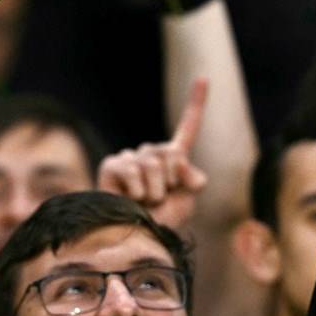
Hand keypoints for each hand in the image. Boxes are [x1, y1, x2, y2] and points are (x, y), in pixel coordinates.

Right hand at [98, 79, 208, 227]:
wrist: (136, 237)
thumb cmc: (161, 220)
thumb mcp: (186, 200)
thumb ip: (192, 178)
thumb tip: (180, 158)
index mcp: (172, 157)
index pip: (188, 126)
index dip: (196, 103)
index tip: (203, 78)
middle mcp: (150, 153)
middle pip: (171, 153)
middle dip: (171, 181)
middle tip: (159, 200)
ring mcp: (130, 158)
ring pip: (153, 163)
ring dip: (155, 191)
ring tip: (145, 203)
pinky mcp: (111, 165)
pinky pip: (133, 170)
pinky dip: (137, 191)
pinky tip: (130, 200)